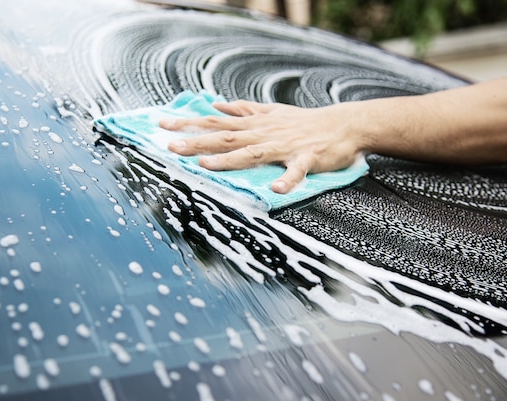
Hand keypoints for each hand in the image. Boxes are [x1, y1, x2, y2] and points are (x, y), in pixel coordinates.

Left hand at [159, 100, 365, 193]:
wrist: (344, 124)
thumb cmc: (306, 121)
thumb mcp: (272, 111)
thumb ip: (245, 109)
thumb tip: (218, 104)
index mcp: (256, 124)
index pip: (216, 122)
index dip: (189, 123)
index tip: (162, 125)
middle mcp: (265, 133)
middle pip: (226, 137)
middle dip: (197, 141)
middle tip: (170, 146)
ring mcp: (285, 146)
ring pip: (252, 152)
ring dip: (229, 159)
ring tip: (205, 165)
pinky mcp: (307, 159)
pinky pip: (296, 171)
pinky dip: (287, 180)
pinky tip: (276, 191)